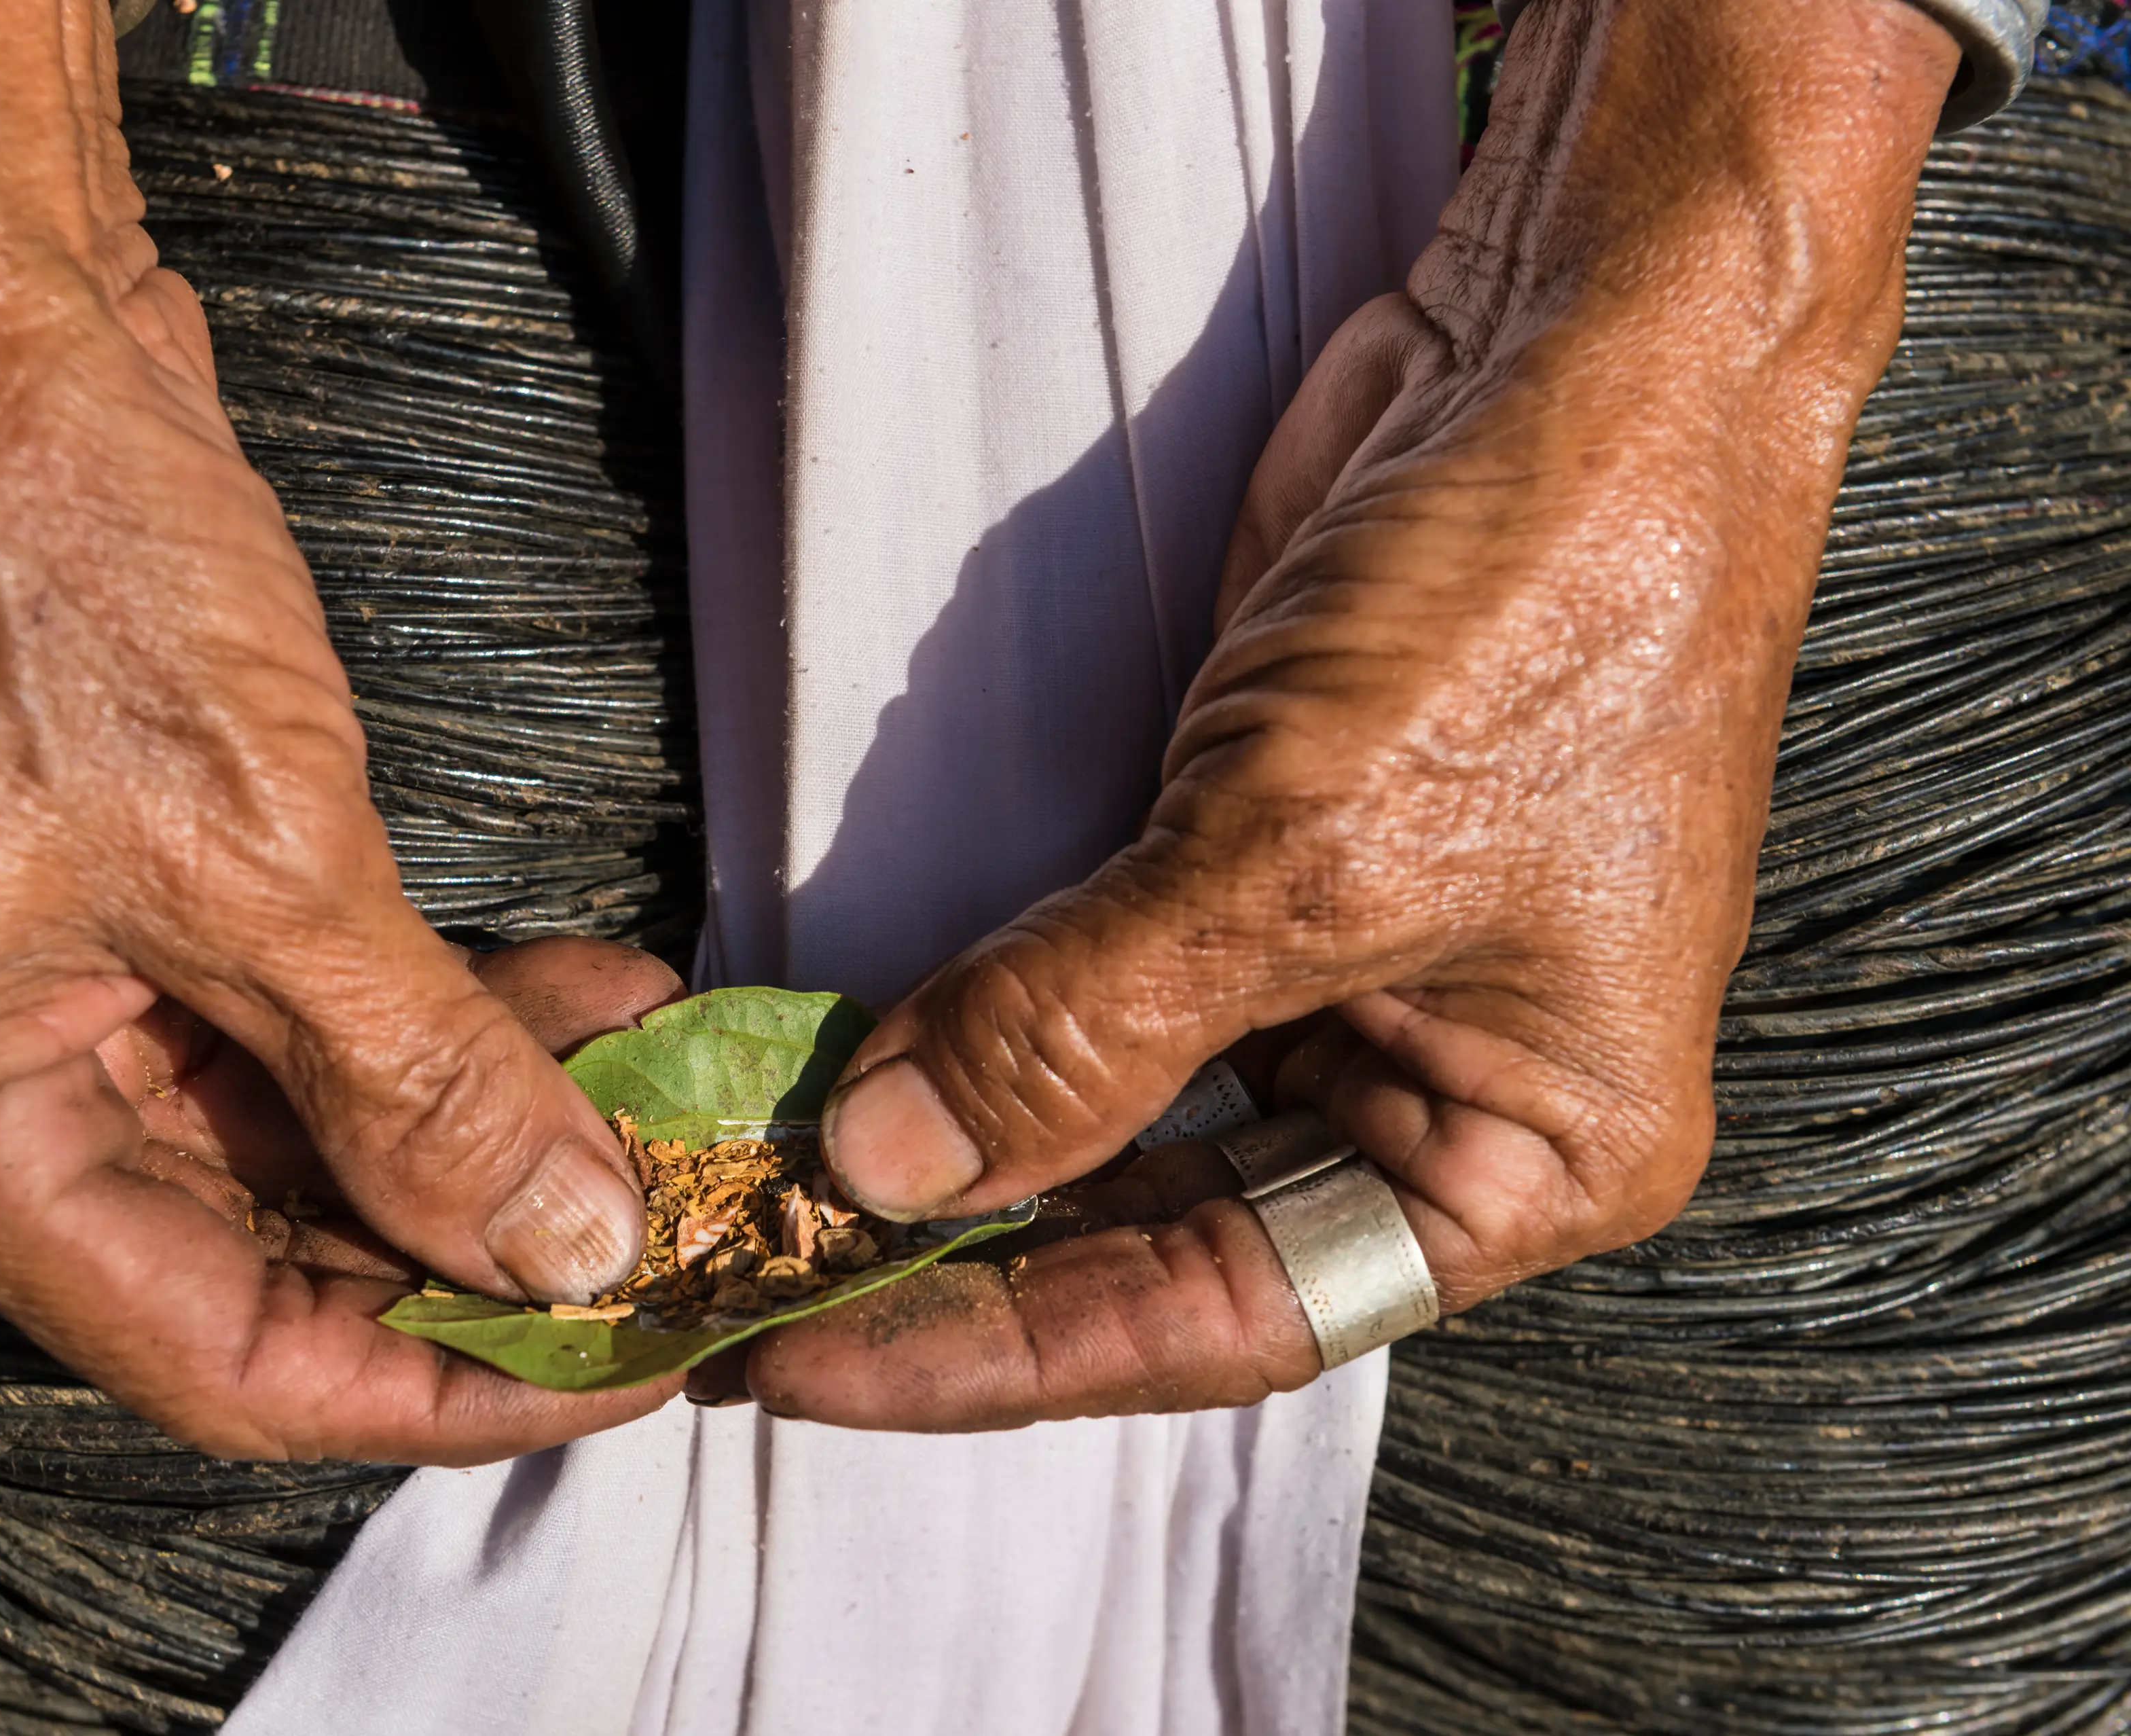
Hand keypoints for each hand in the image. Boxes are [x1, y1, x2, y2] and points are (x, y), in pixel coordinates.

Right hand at [0, 0, 672, 1460]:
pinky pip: (301, 1016)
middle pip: (263, 1254)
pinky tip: (584, 993)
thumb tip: (563, 1249)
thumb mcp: (253, 852)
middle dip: (478, 1239)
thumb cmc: (37, 556)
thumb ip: (414, 1079)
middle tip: (673, 1219)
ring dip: (484, 1120)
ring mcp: (46, 988)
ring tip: (656, 1085)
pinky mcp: (122, 895)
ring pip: (302, 1135)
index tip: (624, 1353)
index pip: (215, 1352)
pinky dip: (439, 1018)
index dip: (436, 1375)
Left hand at [746, 0, 1960, 1427]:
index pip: (1232, 1314)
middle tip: (759, 1282)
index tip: (821, 1361)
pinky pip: (1098, 989)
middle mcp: (1440, 1094)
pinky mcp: (1256, 867)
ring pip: (1119, 1123)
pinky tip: (857, 1057)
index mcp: (1532, 1158)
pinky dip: (980, 1020)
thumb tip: (891, 1159)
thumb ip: (1090, 1025)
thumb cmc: (1538, 604)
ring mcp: (1344, 978)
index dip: (1015, 1350)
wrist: (1578, 347)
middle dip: (966, 1254)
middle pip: (1165, 1237)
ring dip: (955, 1144)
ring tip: (776, 1190)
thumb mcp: (1307, 848)